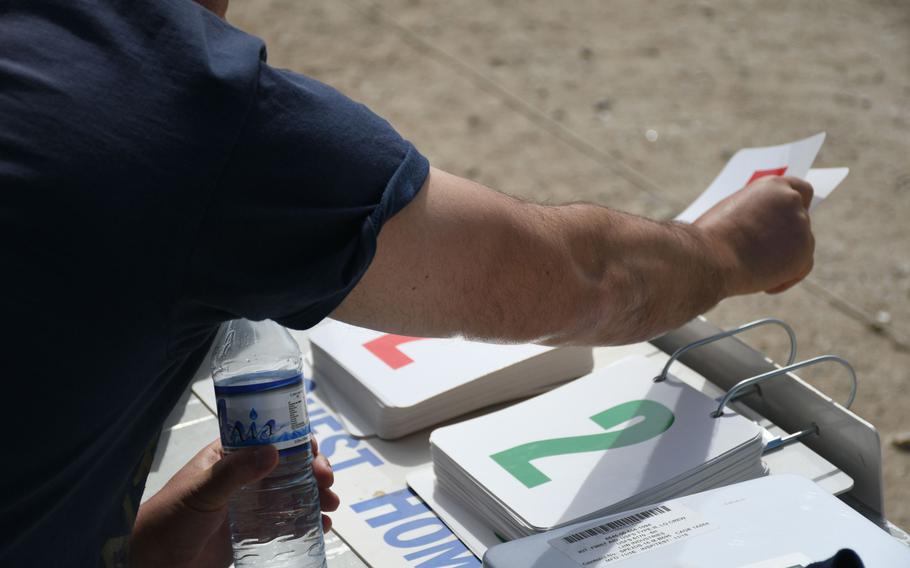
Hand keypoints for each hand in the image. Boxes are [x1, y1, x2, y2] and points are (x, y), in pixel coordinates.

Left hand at [131, 437, 338, 567]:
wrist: (154, 563)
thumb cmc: (170, 518)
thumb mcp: (203, 490)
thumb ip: (236, 471)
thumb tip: (275, 451)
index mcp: (229, 456)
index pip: (269, 438)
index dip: (296, 440)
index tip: (314, 450)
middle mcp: (243, 476)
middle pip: (288, 465)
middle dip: (313, 469)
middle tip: (327, 480)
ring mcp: (250, 504)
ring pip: (292, 492)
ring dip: (316, 494)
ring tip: (331, 506)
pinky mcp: (252, 530)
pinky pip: (286, 521)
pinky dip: (307, 520)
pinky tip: (322, 525)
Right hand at [695, 175, 814, 295]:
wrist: (710, 257)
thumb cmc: (709, 236)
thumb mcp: (729, 213)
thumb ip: (753, 214)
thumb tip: (761, 228)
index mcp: (772, 186)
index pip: (799, 189)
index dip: (793, 205)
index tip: (787, 217)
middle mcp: (792, 201)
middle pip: (800, 218)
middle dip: (786, 234)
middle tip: (767, 250)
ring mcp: (801, 227)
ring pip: (802, 244)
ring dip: (785, 256)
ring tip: (757, 271)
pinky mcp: (804, 254)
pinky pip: (802, 268)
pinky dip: (786, 278)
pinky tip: (765, 286)